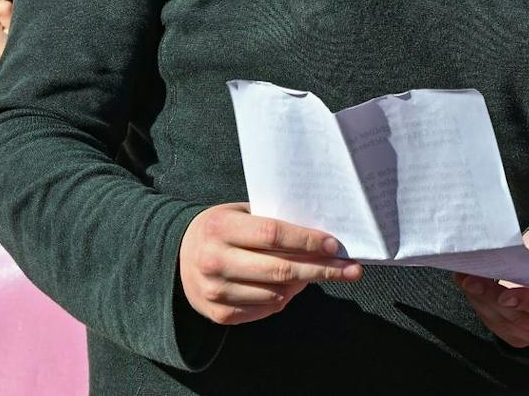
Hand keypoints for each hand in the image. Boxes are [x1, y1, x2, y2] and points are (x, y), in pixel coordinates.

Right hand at [178, 203, 362, 326]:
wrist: (177, 257)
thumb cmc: (220, 229)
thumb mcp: (238, 214)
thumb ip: (270, 223)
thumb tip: (319, 239)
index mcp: (220, 228)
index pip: (273, 234)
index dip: (307, 240)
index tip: (335, 245)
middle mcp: (216, 260)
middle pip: (281, 269)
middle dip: (322, 269)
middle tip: (351, 269)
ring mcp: (216, 291)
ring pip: (277, 293)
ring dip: (304, 284)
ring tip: (319, 273)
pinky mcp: (219, 314)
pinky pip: (266, 309)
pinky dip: (285, 298)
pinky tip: (293, 287)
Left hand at [456, 223, 528, 347]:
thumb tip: (515, 266)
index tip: (505, 295)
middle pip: (527, 318)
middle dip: (494, 298)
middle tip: (472, 279)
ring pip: (508, 324)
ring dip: (483, 302)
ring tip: (466, 280)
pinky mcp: (522, 337)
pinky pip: (499, 327)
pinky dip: (483, 308)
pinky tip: (472, 289)